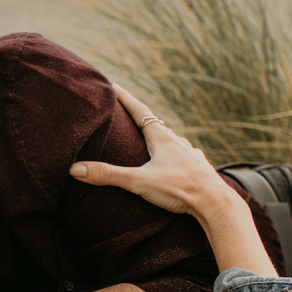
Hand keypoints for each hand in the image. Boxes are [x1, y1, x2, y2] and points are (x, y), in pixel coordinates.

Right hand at [70, 94, 223, 220]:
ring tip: (149, 139)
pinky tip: (175, 162)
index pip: (140, 111)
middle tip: (127, 113)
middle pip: (156, 124)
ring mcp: (190, 154)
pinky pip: (183, 156)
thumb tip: (76, 170)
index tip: (114, 87)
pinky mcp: (199, 169)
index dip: (125, 99)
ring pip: (171, 140)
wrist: (215, 204)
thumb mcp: (139, 182)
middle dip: (140, 118)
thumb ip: (108, 175)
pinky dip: (174, 154)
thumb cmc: (179, 189)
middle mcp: (178, 141)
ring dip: (158, 137)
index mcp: (162, 138)